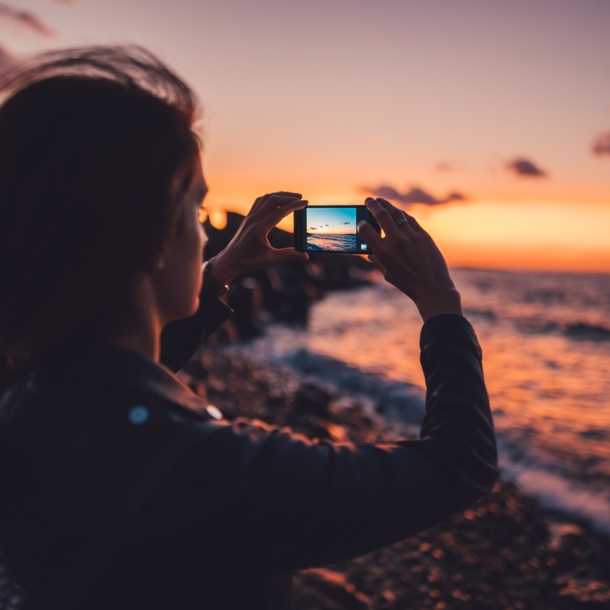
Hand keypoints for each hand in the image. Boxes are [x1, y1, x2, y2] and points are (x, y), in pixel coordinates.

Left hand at [206, 192, 308, 283]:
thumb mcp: (270, 259)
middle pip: (272, 200)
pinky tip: (277, 202)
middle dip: (288, 197)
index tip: (305, 203)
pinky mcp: (247, 219)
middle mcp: (253, 220)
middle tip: (301, 198)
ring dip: (279, 195)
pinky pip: (259, 203)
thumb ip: (289, 255)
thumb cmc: (248, 262)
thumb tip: (305, 256)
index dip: (294, 206)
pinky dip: (270, 199)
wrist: (229, 262)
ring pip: (265, 199)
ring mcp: (249, 218)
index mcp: (259, 229)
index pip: (279, 212)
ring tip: (291, 197)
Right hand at [357, 197, 461, 321]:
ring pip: (396, 214)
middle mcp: (396, 241)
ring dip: (387, 205)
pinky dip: (402, 214)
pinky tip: (397, 211)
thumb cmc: (408, 284)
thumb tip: (370, 253)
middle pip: (381, 215)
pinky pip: (410, 220)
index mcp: (383, 252)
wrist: (432, 287)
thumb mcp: (388, 274)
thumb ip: (378, 261)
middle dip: (372, 205)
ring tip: (381, 201)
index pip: (366, 231)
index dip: (361, 224)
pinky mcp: (424, 235)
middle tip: (368, 200)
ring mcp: (411, 236)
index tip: (361, 222)